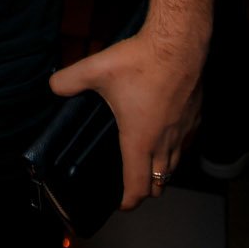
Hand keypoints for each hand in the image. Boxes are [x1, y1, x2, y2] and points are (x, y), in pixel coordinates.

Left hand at [47, 28, 204, 209]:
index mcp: (140, 140)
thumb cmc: (139, 61)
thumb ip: (68, 81)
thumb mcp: (94, 70)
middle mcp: (165, 142)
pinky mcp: (196, 116)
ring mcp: (184, 131)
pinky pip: (186, 143)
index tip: (119, 203)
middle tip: (131, 185)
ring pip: (175, 164)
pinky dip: (176, 149)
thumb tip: (53, 87)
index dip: (128, 201)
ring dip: (162, 171)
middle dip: (146, 189)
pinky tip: (167, 136)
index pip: (138, 187)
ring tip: (147, 165)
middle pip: (160, 182)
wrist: (179, 44)